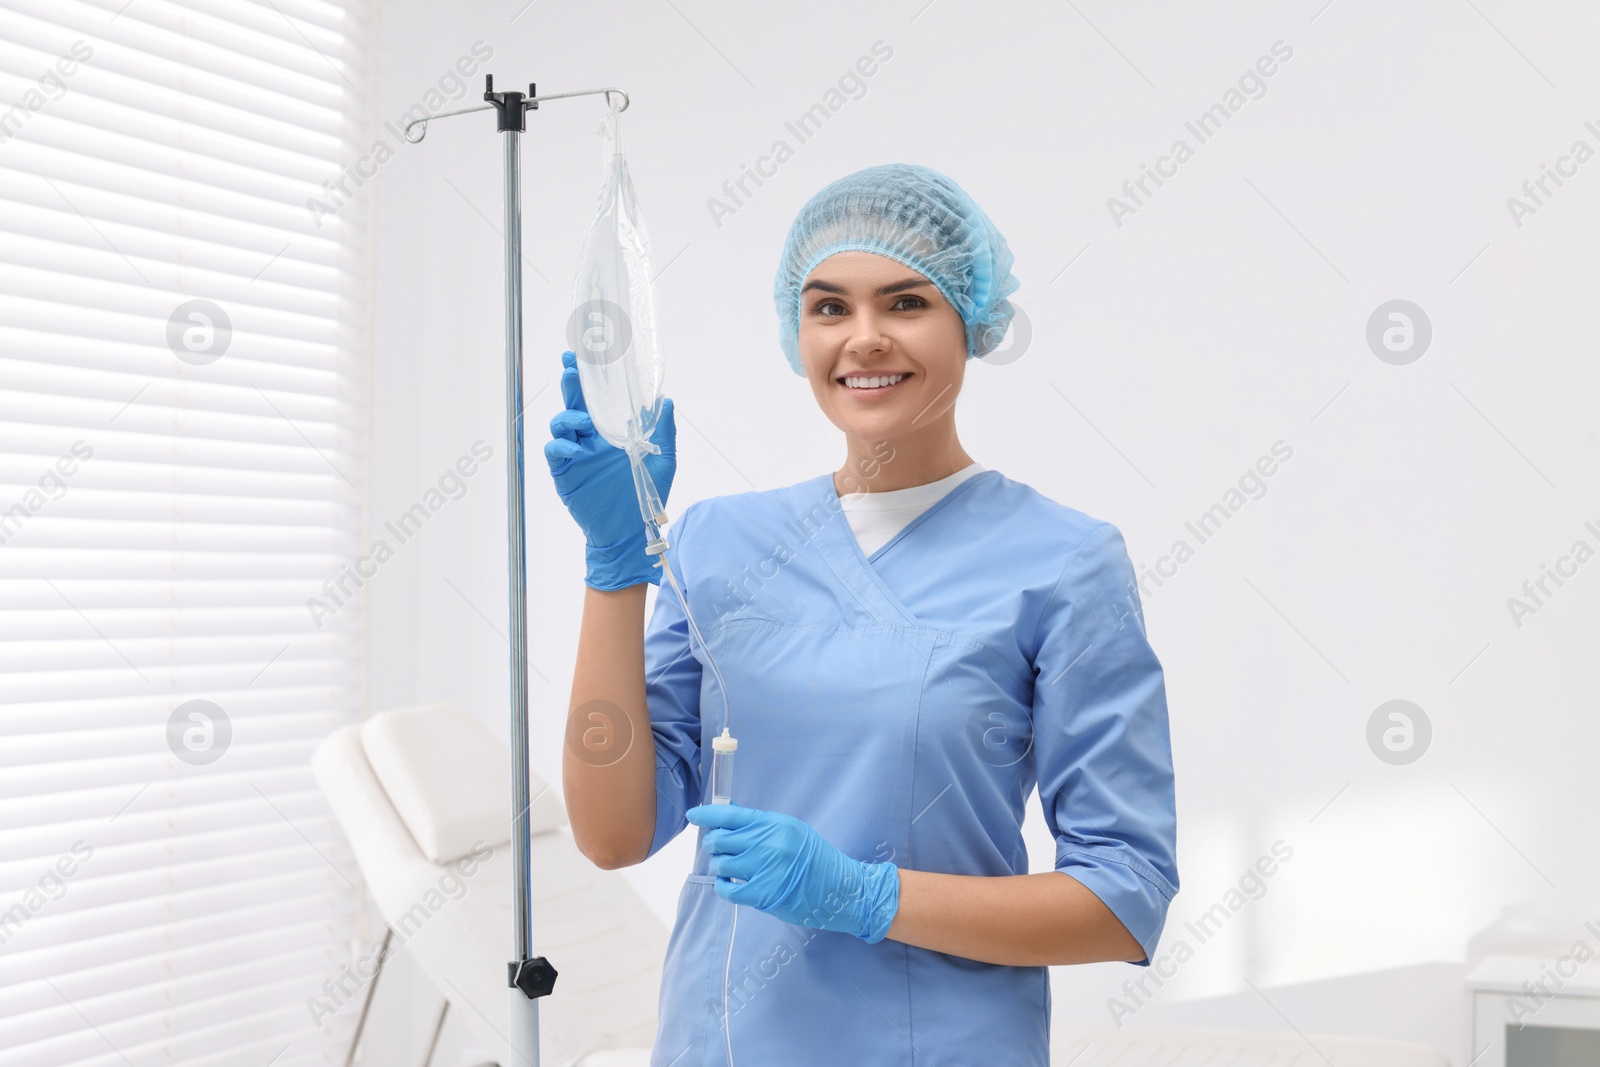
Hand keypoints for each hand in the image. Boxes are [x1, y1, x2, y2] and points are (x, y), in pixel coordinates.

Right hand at [544, 350, 676, 589]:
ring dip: (568, 416)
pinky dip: (562, 446)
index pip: (599, 397)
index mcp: (612, 430)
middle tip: (572, 367)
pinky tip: (576, 449)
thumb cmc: (647, 494)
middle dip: (572, 383)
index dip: (592, 377)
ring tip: (582, 421)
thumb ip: (664, 431)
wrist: (631, 531)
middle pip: (575, 402)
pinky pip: (556, 452)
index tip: (587, 353)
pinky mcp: (566, 472)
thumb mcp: (663, 461)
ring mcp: (577, 453)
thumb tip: (666, 400)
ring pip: (562, 423)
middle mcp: (591, 437)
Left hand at [685, 803, 899, 942]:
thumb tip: (726, 811)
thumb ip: (759, 824)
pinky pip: (726, 889)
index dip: (708, 814)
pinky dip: (722, 885)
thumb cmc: (814, 858)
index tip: (694, 815)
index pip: (731, 815)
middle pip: (720, 839)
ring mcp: (764, 870)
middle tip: (720, 847)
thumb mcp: (791, 830)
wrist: (839, 889)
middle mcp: (768, 843)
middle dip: (714, 843)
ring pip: (720, 863)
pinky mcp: (762, 895)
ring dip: (720, 865)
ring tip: (731, 867)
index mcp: (775, 824)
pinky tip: (730, 882)